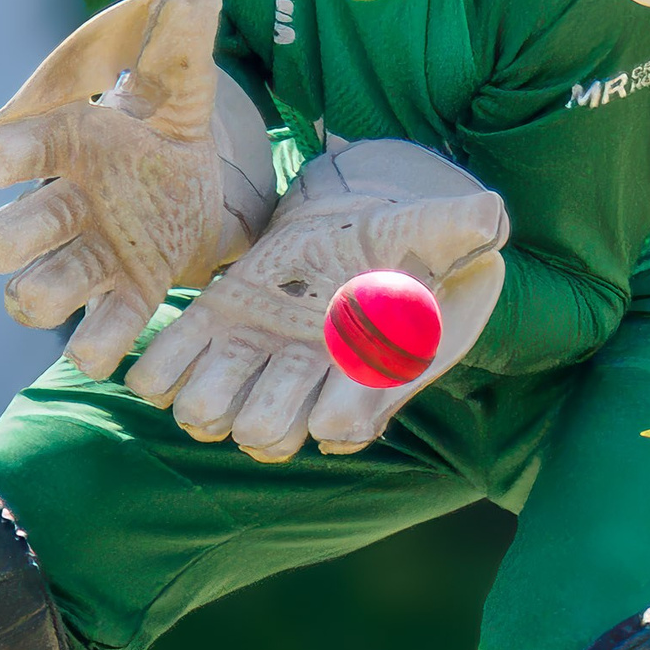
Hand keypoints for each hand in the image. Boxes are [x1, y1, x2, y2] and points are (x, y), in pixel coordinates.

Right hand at [0, 0, 278, 378]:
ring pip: (31, 295)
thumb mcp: (179, 88)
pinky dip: (99, 349)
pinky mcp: (123, 299)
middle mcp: (60, 210)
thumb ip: (179, 50)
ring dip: (38, 297)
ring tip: (68, 286)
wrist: (192, 186)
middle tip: (6, 239)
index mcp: (64, 148)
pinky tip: (112, 345)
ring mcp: (87, 260)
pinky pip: (94, 339)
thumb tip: (193, 1)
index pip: (2, 150)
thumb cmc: (161, 130)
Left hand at [127, 140, 507, 461]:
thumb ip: (460, 227)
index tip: (346, 366)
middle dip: (262, 411)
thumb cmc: (407, 241)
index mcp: (360, 370)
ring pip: (209, 416)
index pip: (343, 424)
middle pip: (265, 434)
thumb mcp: (441, 229)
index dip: (338, 411)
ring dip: (206, 395)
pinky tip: (185, 340)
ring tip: (228, 351)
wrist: (358, 228)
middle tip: (274, 359)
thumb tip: (488, 216)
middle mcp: (303, 382)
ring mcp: (251, 360)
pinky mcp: (212, 328)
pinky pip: (166, 372)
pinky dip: (160, 368)